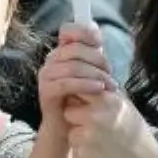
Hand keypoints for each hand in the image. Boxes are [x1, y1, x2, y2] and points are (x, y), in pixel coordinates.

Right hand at [37, 23, 118, 141]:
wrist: (68, 127)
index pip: (68, 30)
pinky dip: (85, 84)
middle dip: (97, 60)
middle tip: (111, 74)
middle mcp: (51, 60)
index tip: (100, 43)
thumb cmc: (83, 98)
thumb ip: (93, 52)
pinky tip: (98, 88)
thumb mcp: (92, 72)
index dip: (84, 32)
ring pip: (72, 66)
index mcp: (62, 51)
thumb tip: (96, 29)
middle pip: (75, 49)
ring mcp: (46, 75)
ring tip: (110, 85)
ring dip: (95, 74)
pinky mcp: (46, 91)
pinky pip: (67, 83)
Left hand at [62, 84, 157, 157]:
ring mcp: (87, 136)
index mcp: (109, 101)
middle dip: (76, 117)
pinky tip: (98, 154)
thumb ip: (107, 96)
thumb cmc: (137, 137)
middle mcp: (96, 116)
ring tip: (98, 142)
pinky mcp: (81, 154)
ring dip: (78, 135)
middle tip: (90, 126)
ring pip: (70, 130)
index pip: (80, 88)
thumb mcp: (127, 108)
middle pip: (69, 110)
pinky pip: (73, 147)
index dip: (79, 97)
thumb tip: (87, 84)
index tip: (83, 104)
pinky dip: (82, 150)